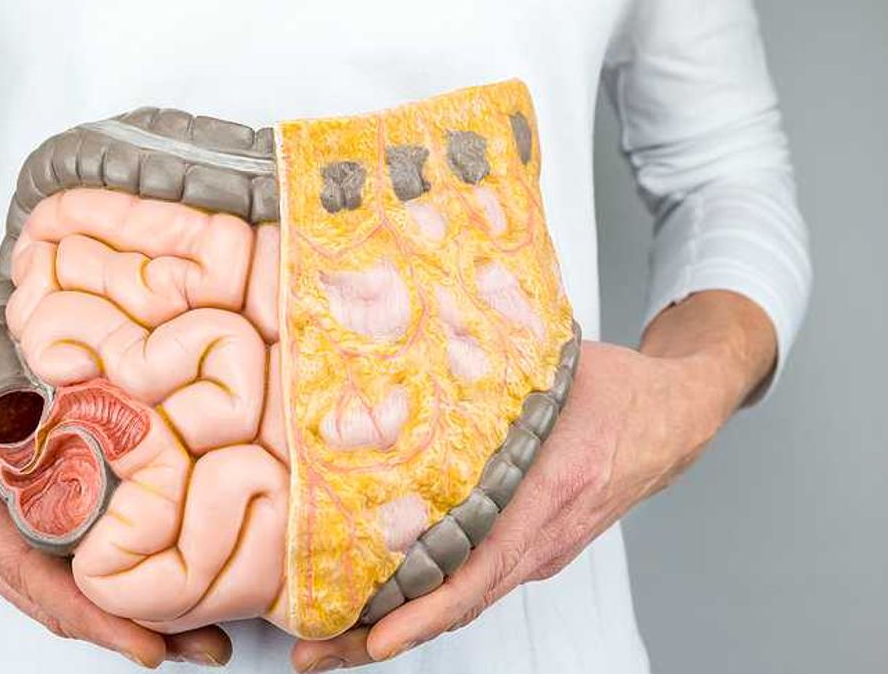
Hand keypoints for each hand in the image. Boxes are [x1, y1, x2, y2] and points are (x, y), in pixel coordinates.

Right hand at [0, 312, 231, 667]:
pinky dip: (107, 600)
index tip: (147, 642)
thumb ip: (4, 386)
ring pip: (62, 603)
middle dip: (133, 632)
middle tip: (209, 647)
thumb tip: (75, 384)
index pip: (30, 571)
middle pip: (58, 606)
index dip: (93, 612)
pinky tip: (156, 600)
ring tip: (202, 636)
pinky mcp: (3, 549)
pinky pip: (56, 583)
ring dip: (129, 622)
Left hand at [292, 291, 775, 671]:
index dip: (426, 609)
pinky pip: (475, 581)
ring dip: (396, 623)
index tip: (376, 637)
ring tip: (326, 639)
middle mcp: (544, 538)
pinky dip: (425, 601)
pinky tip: (376, 601)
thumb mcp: (558, 369)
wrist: (678, 416)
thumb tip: (415, 349)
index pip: (482, 567)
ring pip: (462, 600)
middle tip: (314, 653)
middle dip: (380, 635)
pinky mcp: (533, 547)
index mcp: (551, 493)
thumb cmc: (621, 391)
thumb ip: (496, 369)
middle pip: (458, 603)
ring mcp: (540, 550)